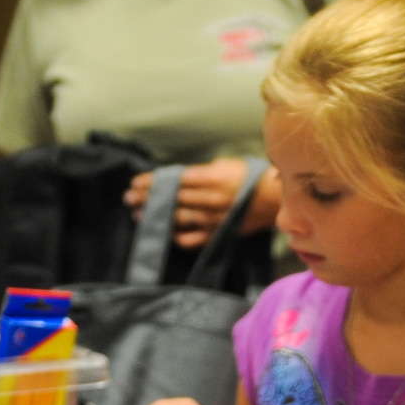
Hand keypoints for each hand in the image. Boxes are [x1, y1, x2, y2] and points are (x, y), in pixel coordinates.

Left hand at [125, 159, 277, 248]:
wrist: (275, 199)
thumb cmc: (249, 177)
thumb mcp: (225, 165)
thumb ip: (200, 172)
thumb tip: (177, 179)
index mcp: (211, 178)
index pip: (174, 180)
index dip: (152, 181)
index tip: (135, 182)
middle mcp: (210, 198)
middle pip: (172, 198)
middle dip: (148, 198)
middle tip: (129, 198)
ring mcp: (213, 218)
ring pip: (178, 219)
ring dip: (156, 217)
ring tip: (138, 215)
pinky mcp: (218, 233)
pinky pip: (193, 239)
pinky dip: (177, 237)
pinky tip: (166, 233)